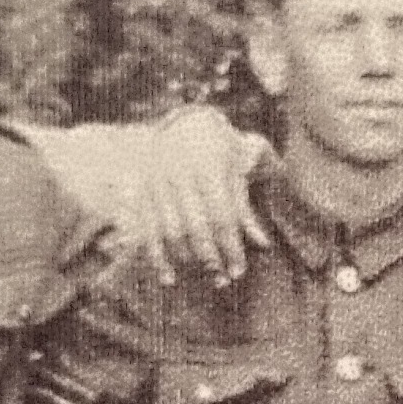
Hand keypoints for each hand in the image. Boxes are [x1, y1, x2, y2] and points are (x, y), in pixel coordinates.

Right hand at [117, 104, 274, 284]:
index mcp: (207, 164)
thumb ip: (245, 209)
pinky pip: (146, 230)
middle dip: (211, 258)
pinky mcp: (139, 190)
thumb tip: (262, 245)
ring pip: (169, 231)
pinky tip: (169, 279)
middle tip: (223, 279)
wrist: (186, 124)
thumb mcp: (238, 172)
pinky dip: (156, 258)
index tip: (239, 270)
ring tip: (204, 276)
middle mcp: (178, 172)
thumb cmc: (221, 151)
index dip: (230, 246)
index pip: (220, 216)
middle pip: (195, 227)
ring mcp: (155, 181)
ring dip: (188, 260)